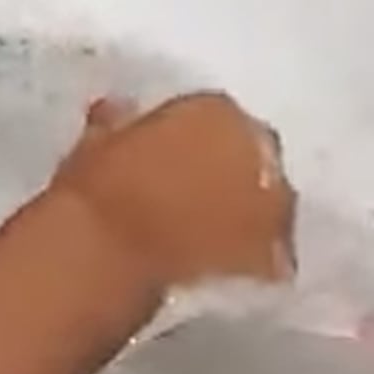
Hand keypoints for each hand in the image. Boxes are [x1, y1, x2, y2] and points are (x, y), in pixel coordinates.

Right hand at [50, 93, 295, 292]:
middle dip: (232, 164)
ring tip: (212, 226)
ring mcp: (274, 206)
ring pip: (270, 198)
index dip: (193, 133)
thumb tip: (120, 111)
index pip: (215, 111)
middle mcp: (257, 150)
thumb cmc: (99, 188)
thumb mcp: (100, 140)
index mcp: (217, 111)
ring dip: (249, 206)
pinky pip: (273, 250)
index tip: (171, 149)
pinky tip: (225, 261)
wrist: (111, 255)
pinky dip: (256, 253)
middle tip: (195, 185)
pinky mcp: (275, 256)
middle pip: (253, 151)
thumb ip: (123, 122)